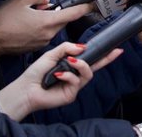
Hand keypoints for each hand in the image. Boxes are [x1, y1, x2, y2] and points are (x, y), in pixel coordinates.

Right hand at [0, 0, 92, 58]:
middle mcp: (49, 34)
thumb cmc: (3, 21)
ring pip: (54, 27)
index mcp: (48, 21)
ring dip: (49, 20)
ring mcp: (44, 42)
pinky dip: (42, 28)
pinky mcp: (37, 47)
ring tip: (33, 16)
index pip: (73, 13)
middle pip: (64, 20)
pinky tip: (28, 25)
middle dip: (59, 12)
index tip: (93, 4)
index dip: (85, 7)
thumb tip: (47, 0)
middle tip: (44, 7)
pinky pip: (46, 34)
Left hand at [0, 42, 122, 120]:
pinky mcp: (71, 94)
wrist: (25, 89)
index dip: (103, 54)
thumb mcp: (52, 54)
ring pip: (88, 73)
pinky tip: (59, 75)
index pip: (90, 58)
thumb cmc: (35, 73)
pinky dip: (68, 76)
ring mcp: (74, 85)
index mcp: (71, 65)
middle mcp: (75, 75)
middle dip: (107, 59)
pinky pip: (76, 82)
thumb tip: (83, 47)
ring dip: (81, 65)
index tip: (114, 48)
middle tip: (115, 51)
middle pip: (96, 66)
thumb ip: (67, 48)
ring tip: (70, 62)